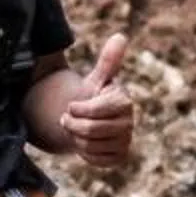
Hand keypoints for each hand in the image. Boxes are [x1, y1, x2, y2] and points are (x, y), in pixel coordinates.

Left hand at [62, 35, 133, 171]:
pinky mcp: (120, 157)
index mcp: (124, 101)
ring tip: (75, 129)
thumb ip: (107, 60)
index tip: (71, 106)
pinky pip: (96, 160)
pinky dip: (84, 153)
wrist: (93, 121)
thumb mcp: (97, 78)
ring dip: (75, 138)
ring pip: (91, 147)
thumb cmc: (94, 95)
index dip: (77, 110)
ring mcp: (125, 141)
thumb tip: (120, 36)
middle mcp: (129, 122)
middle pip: (91, 131)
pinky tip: (84, 143)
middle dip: (72, 125)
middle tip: (66, 119)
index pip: (94, 111)